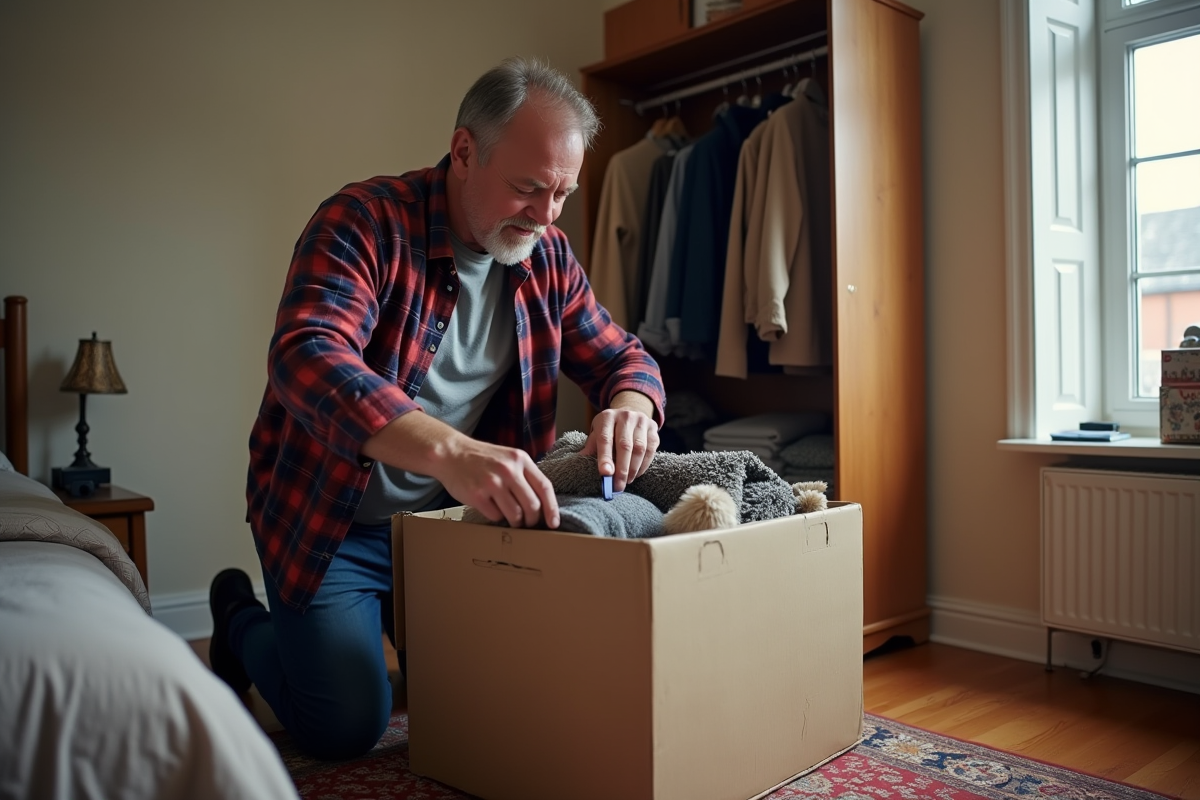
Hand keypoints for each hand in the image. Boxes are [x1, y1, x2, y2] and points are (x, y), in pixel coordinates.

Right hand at [434, 436, 559, 528]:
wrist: (450, 453)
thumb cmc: (482, 459)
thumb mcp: (508, 457)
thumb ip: (524, 475)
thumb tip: (541, 504)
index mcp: (520, 459)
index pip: (545, 487)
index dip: (552, 508)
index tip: (553, 523)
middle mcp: (508, 470)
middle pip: (532, 506)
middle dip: (532, 520)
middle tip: (527, 523)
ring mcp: (492, 483)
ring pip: (515, 515)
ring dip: (515, 522)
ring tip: (510, 518)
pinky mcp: (477, 496)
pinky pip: (496, 516)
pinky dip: (496, 517)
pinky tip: (490, 507)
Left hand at [581, 397, 659, 491]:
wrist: (629, 412)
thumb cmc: (609, 428)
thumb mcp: (597, 432)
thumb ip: (591, 447)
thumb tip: (580, 462)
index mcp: (607, 417)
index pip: (605, 439)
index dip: (605, 457)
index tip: (605, 474)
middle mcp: (625, 416)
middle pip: (624, 445)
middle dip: (621, 469)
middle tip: (618, 486)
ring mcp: (641, 421)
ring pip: (639, 448)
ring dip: (633, 469)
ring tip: (627, 481)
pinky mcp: (653, 429)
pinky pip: (650, 450)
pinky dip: (644, 465)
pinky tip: (637, 474)